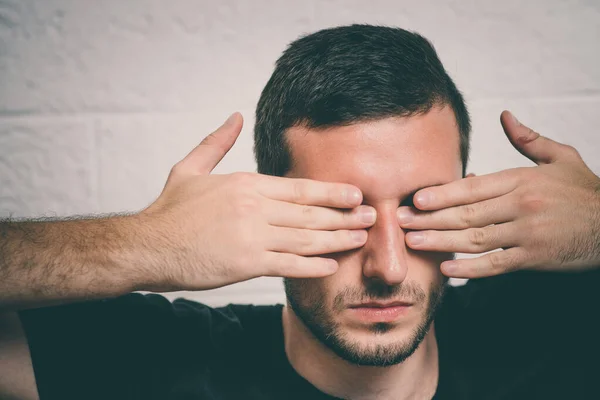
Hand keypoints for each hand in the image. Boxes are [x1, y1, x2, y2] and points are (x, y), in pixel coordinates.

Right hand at [137, 113, 375, 290]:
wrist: (147, 246)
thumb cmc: (169, 210)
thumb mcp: (190, 168)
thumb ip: (216, 142)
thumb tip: (234, 116)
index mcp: (245, 184)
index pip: (299, 188)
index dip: (331, 192)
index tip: (356, 194)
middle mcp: (254, 208)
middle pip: (310, 213)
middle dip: (344, 216)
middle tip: (371, 217)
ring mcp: (252, 237)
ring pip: (306, 239)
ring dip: (338, 239)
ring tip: (361, 239)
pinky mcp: (246, 264)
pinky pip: (289, 265)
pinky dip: (313, 266)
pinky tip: (332, 266)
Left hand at [397, 110, 599, 277]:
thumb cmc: (583, 191)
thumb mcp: (561, 158)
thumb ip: (528, 140)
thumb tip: (504, 115)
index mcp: (522, 180)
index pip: (474, 187)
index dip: (443, 194)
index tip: (416, 198)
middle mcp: (521, 206)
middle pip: (467, 213)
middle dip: (430, 218)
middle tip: (400, 221)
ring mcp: (527, 233)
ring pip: (476, 239)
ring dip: (441, 242)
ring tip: (413, 243)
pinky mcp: (534, 258)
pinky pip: (496, 264)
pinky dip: (471, 269)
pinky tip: (447, 269)